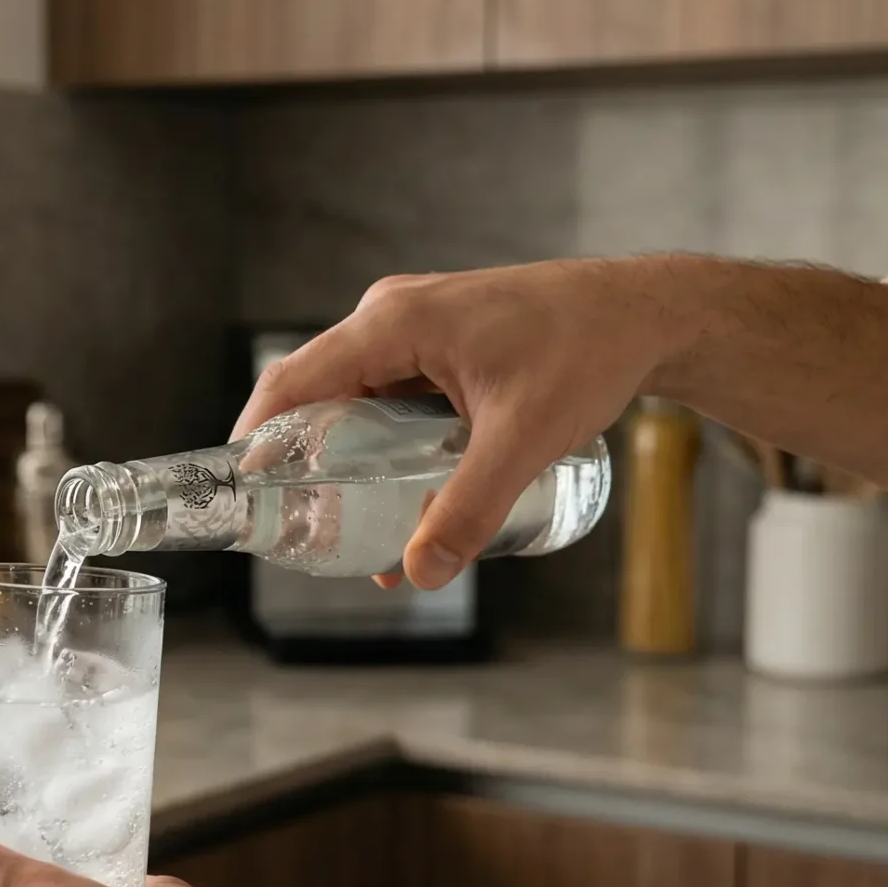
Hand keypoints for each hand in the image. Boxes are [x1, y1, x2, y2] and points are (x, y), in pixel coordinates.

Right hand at [236, 260, 675, 588]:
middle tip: (295, 525)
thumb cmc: (588, 353)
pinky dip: (376, 438)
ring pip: (352, 395)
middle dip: (299, 460)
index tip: (243, 494)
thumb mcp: (523, 439)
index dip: (257, 438)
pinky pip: (385, 391)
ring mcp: (414, 325)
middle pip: (315, 392)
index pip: (293, 381)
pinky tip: (395, 492)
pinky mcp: (439, 341)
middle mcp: (392, 314)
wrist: (645, 314)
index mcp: (394, 321)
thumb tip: (420, 572)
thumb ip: (469, 509)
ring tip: (345, 524)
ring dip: (341, 454)